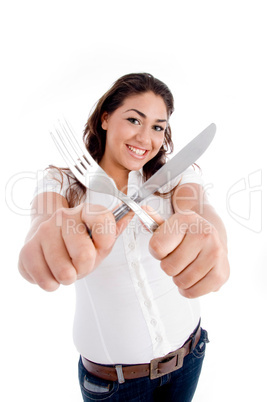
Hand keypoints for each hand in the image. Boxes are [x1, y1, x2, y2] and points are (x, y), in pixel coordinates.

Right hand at [18, 203, 132, 290]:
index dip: (104, 242)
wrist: (47, 237)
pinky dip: (51, 283)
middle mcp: (63, 216)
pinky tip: (51, 272)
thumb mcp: (101, 237)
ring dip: (67, 277)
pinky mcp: (26, 249)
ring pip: (63, 271)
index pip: (103, 220)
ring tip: (66, 267)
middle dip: (85, 267)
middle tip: (80, 263)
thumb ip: (116, 229)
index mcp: (86, 210)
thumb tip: (136, 211)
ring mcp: (43, 231)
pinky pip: (44, 279)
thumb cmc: (79, 241)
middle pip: (84, 255)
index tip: (100, 246)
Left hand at [148, 210, 229, 297]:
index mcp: (187, 219)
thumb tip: (144, 209)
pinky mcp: (222, 273)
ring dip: (178, 279)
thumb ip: (153, 221)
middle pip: (168, 267)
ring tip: (185, 267)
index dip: (156, 252)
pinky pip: (194, 292)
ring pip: (181, 282)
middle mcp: (204, 234)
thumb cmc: (185, 234)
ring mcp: (215, 253)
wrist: (211, 237)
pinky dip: (189, 290)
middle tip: (176, 259)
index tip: (164, 249)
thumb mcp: (170, 225)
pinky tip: (192, 278)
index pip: (157, 248)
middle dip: (168, 266)